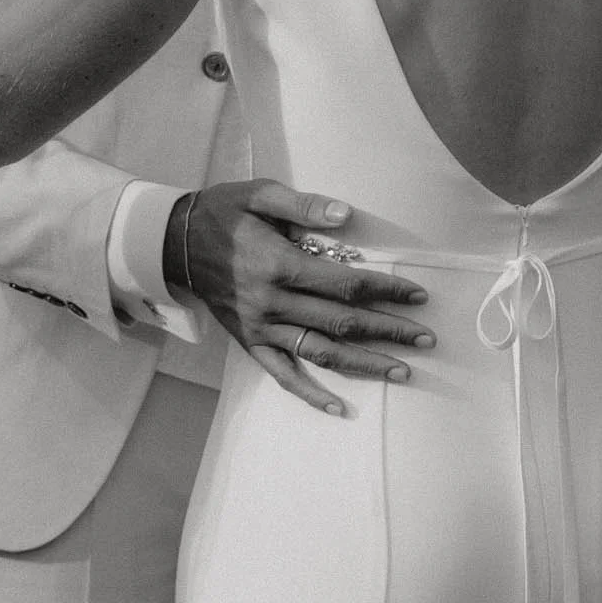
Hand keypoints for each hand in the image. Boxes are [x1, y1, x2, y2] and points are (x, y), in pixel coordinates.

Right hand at [163, 182, 433, 413]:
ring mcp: (261, 328)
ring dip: (365, 365)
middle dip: (389, 330)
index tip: (417, 297)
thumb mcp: (260, 194)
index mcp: (280, 265)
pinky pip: (283, 375)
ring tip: (403, 372)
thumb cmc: (223, 212)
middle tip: (427, 339)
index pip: (346, 285)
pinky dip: (311, 395)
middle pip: (342, 322)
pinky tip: (341, 409)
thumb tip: (347, 216)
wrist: (174, 242)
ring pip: (321, 353)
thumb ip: (304, 205)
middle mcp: (272, 303)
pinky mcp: (249, 342)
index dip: (385, 291)